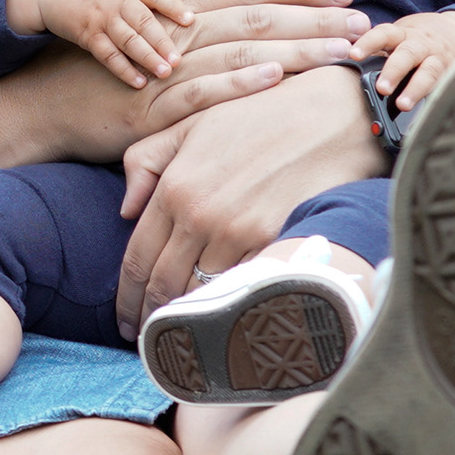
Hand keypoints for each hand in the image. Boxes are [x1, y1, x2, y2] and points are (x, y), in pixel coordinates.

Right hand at [0, 0, 369, 211]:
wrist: (36, 105)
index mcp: (174, 5)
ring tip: (342, 51)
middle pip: (256, 15)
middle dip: (314, 16)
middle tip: (364, 20)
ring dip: (296, 49)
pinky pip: (201, 94)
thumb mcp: (119, 0)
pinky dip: (238, 84)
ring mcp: (163, 70)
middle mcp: (174, 31)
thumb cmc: (85, 60)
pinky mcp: (149, 109)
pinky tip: (277, 78)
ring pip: (241, 52)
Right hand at [10, 0, 196, 87]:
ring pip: (129, 40)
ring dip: (148, 58)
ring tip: (166, 73)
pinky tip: (138, 82)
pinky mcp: (84, 34)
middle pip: (144, 21)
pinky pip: (107, 54)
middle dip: (164, 41)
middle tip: (181, 60)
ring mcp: (99, 17)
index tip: (191, 20)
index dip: (174, 6)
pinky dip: (123, 69)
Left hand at [114, 64, 377, 335]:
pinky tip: (224, 322)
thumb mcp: (192, 122)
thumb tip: (125, 210)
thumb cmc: (259, 114)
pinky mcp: (274, 244)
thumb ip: (146, 160)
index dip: (126, 299)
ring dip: (188, 320)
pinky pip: (242, 289)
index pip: (136, 261)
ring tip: (182, 338)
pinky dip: (229, 308)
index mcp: (174, 187)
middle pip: (163, 286)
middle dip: (149, 318)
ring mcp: (238, 233)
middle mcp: (200, 215)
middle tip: (147, 340)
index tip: (124, 320)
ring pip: (201, 294)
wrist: (329, 116)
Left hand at [362, 8, 454, 113]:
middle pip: (407, 54)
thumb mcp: (397, 39)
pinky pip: (446, 86)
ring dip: (415, 89)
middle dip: (393, 71)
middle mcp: (421, 44)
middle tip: (381, 88)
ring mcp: (438, 59)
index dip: (368, 43)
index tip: (354, 55)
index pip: (384, 33)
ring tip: (403, 105)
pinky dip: (438, 98)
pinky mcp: (452, 75)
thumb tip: (350, 72)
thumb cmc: (415, 41)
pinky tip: (430, 113)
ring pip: (429, 72)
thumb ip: (379, 53)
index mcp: (402, 34)